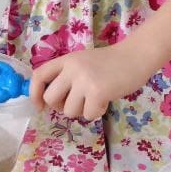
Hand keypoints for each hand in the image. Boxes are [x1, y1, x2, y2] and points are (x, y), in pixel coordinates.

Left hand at [29, 43, 156, 120]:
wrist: (136, 57)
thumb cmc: (111, 62)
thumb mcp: (83, 62)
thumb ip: (68, 76)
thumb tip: (53, 102)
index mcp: (66, 60)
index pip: (39, 75)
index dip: (35, 93)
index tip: (40, 106)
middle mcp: (72, 69)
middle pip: (51, 99)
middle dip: (61, 107)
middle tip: (76, 103)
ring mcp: (84, 80)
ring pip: (69, 111)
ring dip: (82, 110)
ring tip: (96, 99)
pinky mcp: (98, 92)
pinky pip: (88, 114)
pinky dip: (97, 112)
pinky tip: (106, 101)